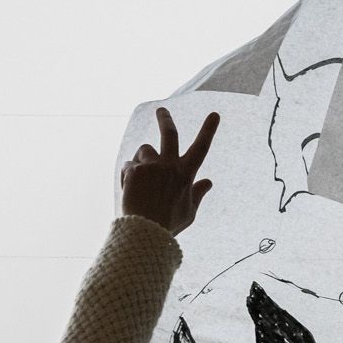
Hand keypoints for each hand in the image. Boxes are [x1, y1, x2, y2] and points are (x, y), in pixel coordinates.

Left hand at [122, 106, 217, 233]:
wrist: (144, 232)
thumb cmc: (168, 225)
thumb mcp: (189, 212)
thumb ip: (198, 194)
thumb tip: (209, 182)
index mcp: (186, 174)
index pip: (201, 148)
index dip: (208, 130)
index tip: (214, 115)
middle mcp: (169, 166)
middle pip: (169, 133)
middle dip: (166, 119)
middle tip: (161, 110)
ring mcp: (151, 167)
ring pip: (144, 150)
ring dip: (141, 160)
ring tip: (140, 180)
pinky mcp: (134, 170)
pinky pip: (128, 166)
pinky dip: (127, 176)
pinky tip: (129, 191)